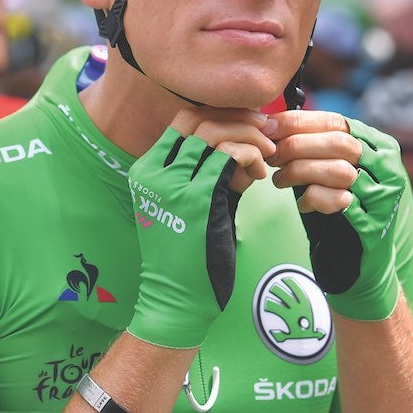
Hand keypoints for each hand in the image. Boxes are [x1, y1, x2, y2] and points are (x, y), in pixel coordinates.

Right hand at [127, 108, 272, 348]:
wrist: (176, 298)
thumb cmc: (188, 254)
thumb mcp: (191, 203)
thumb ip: (210, 171)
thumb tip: (244, 144)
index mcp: (146, 171)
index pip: (182, 120)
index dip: (219, 114)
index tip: (248, 124)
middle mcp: (153, 173)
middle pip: (198, 119)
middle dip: (238, 119)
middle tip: (266, 131)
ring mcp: (172, 186)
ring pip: (213, 133)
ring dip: (248, 137)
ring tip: (266, 155)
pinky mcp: (197, 200)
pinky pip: (228, 158)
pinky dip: (250, 156)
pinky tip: (258, 174)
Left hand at [265, 111, 408, 320]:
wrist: (358, 259)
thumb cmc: (338, 205)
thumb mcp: (328, 167)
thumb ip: (312, 145)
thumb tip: (269, 123)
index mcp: (378, 145)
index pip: (336, 122)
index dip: (298, 122)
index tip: (267, 128)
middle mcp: (387, 166)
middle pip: (339, 143)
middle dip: (296, 146)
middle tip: (270, 156)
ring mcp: (385, 195)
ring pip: (339, 170)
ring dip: (300, 172)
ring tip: (279, 180)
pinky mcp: (374, 222)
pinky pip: (338, 202)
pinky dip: (312, 199)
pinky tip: (302, 204)